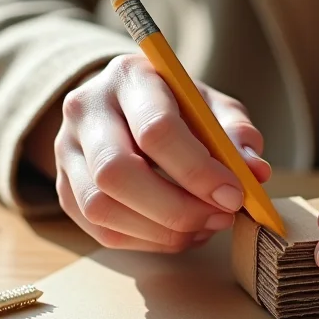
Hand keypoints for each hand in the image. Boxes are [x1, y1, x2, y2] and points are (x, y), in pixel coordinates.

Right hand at [52, 54, 269, 250]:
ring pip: (102, 207)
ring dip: (162, 231)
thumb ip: (235, 133)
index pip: (156, 129)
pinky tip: (179, 233)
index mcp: (128, 77)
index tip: (234, 194)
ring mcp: (66, 150)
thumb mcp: (211, 105)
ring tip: (204, 227)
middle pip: (117, 173)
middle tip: (220, 218)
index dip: (198, 171)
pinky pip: (100, 230)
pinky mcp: (64, 188)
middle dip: (177, 209)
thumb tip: (255, 172)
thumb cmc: (176, 106)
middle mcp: (86, 110)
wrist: (125, 106)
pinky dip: (147, 241)